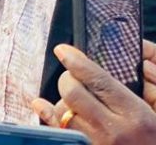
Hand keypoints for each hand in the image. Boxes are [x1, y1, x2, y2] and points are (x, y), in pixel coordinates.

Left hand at [31, 42, 155, 144]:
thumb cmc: (155, 138)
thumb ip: (155, 88)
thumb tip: (143, 64)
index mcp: (137, 117)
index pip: (99, 80)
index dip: (77, 61)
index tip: (63, 50)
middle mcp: (114, 131)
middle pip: (73, 92)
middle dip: (68, 78)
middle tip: (72, 76)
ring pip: (62, 112)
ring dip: (63, 100)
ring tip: (75, 100)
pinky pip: (56, 131)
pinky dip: (47, 115)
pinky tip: (41, 104)